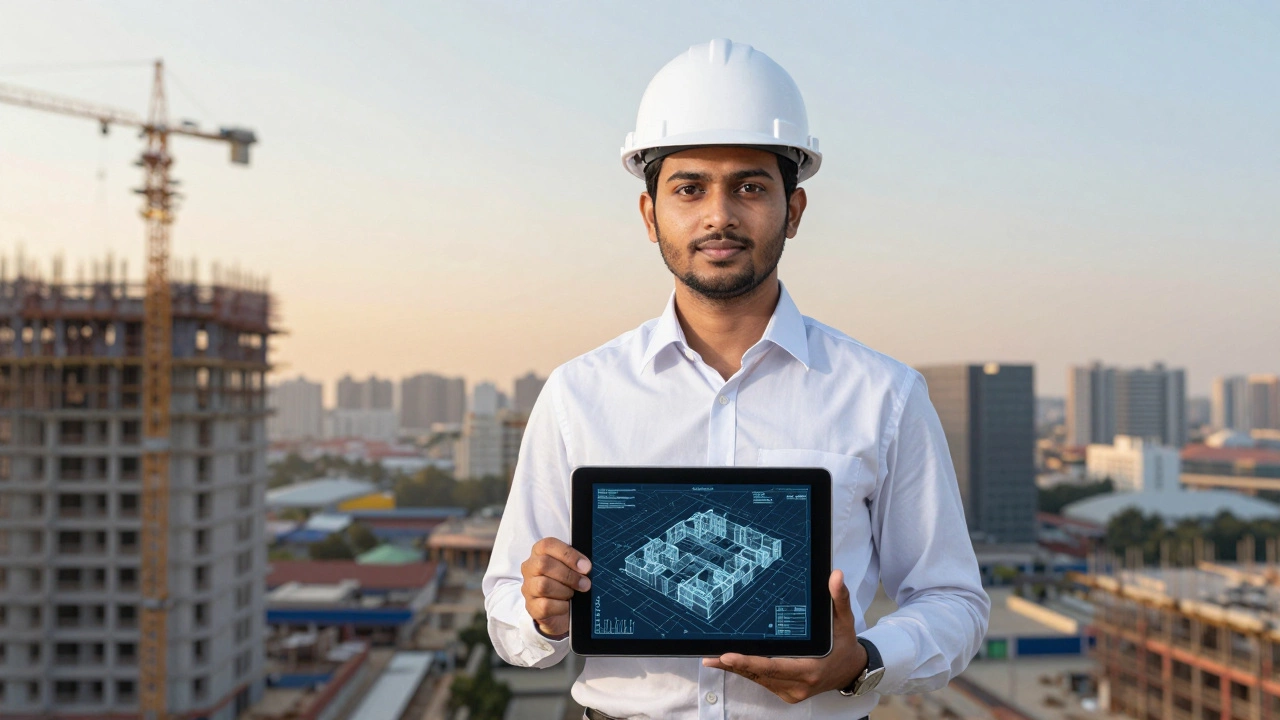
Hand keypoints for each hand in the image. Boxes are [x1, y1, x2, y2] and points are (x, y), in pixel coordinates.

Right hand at [520, 537, 591, 638]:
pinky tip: (566, 605)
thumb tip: (586, 566)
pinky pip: (545, 605)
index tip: (586, 566)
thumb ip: (577, 562)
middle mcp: (530, 568)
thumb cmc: (567, 582)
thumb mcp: (572, 567)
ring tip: (572, 594)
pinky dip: (561, 606)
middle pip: (544, 564)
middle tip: (585, 583)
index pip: (547, 545)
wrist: (560, 609)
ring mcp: (528, 587)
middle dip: (569, 575)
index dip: (568, 554)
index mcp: (539, 552)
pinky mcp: (531, 606)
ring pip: (543, 586)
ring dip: (565, 591)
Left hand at [702, 570, 866, 702]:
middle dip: (735, 665)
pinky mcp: (787, 693)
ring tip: (713, 658)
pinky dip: (748, 672)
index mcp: (812, 669)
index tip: (729, 656)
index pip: (775, 667)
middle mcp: (800, 684)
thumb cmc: (844, 643)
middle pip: (762, 675)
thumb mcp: (844, 621)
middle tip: (712, 656)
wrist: (850, 670)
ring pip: (759, 680)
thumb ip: (839, 598)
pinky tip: (730, 663)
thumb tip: (835, 575)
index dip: (750, 662)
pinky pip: (763, 682)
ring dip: (738, 670)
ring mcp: (792, 691)